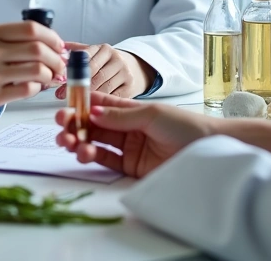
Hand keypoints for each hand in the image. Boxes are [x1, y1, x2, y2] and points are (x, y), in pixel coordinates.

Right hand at [0, 21, 65, 116]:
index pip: (32, 29)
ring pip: (37, 70)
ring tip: (51, 78)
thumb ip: (6, 39)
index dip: (52, 37)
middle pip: (39, 49)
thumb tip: (42, 44)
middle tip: (60, 65)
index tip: (58, 45)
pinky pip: (26, 90)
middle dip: (57, 58)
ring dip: (51, 75)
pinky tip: (34, 88)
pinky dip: (37, 88)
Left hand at [55, 43, 156, 98]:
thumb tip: (60, 50)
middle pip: (94, 75)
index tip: (61, 84)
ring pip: (103, 88)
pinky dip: (102, 104)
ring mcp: (125, 74)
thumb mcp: (95, 53)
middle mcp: (117, 59)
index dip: (73, 73)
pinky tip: (93, 108)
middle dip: (78, 88)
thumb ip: (78, 51)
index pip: (86, 60)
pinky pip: (113, 98)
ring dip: (89, 98)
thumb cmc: (108, 63)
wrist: (135, 68)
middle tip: (65, 97)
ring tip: (76, 104)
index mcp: (104, 49)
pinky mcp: (130, 88)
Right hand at [55, 91, 215, 177]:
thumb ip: (120, 115)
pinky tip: (82, 152)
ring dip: (79, 140)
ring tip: (70, 141)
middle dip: (75, 124)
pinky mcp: (130, 166)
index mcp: (131, 109)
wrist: (208, 150)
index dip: (81, 103)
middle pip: (93, 125)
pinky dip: (90, 156)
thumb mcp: (152, 114)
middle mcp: (126, 127)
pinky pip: (105, 160)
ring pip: (95, 142)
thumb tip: (92, 111)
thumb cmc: (186, 126)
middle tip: (62, 125)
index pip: (99, 104)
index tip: (65, 104)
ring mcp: (127, 147)